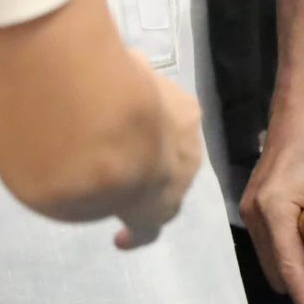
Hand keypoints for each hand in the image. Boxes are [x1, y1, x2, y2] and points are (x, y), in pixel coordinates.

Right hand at [114, 68, 203, 250]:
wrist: (116, 140)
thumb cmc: (119, 95)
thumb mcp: (125, 69)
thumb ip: (128, 70)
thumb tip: (125, 63)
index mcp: (184, 112)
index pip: (176, 120)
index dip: (155, 123)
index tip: (140, 128)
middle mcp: (188, 150)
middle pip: (174, 159)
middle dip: (154, 161)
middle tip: (128, 164)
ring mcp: (175, 186)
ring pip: (165, 193)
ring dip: (146, 194)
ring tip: (121, 199)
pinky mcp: (152, 215)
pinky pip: (145, 228)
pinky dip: (135, 233)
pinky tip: (122, 240)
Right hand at [240, 83, 303, 303]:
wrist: (303, 109)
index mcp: (273, 211)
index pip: (289, 270)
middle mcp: (253, 215)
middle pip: (276, 270)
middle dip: (301, 288)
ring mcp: (249, 210)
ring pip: (272, 259)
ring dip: (296, 270)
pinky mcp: (254, 205)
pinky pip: (271, 243)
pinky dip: (289, 253)